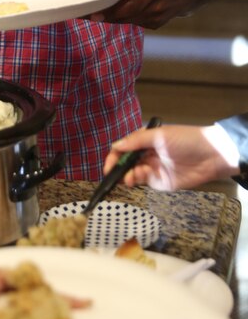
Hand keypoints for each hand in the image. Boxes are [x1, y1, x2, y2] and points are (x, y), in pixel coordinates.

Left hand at [88, 0, 220, 28]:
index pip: (125, 6)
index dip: (106, 11)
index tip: (88, 12)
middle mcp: (156, 9)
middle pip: (123, 17)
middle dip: (102, 16)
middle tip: (82, 14)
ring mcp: (157, 18)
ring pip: (128, 20)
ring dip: (110, 18)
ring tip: (91, 12)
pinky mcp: (156, 23)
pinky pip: (135, 21)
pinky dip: (122, 17)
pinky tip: (110, 12)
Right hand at [102, 124, 238, 190]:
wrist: (210, 156)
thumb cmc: (185, 139)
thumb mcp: (159, 135)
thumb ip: (136, 141)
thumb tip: (116, 146)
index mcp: (146, 140)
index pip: (124, 148)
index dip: (114, 156)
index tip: (108, 164)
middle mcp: (148, 154)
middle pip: (126, 162)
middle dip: (118, 168)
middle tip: (112, 174)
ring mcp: (154, 169)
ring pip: (133, 173)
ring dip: (127, 175)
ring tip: (130, 176)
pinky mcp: (161, 182)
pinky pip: (144, 182)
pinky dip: (138, 180)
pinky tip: (139, 176)